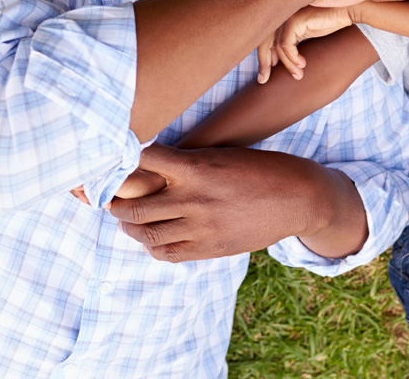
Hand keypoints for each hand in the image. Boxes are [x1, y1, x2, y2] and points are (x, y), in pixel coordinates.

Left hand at [109, 143, 365, 261]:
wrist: (298, 198)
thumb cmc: (261, 168)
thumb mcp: (222, 156)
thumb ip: (188, 163)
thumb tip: (151, 166)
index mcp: (196, 167)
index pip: (143, 160)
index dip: (124, 161)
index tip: (115, 160)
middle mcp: (192, 199)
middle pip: (134, 206)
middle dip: (116, 203)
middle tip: (110, 198)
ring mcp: (199, 228)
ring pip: (146, 233)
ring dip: (130, 227)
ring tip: (127, 220)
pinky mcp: (208, 249)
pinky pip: (167, 253)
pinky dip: (153, 246)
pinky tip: (153, 238)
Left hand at [257, 4, 356, 82]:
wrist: (348, 9)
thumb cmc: (330, 21)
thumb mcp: (306, 34)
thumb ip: (292, 43)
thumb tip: (276, 61)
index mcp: (282, 16)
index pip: (263, 38)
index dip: (262, 57)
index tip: (264, 76)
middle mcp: (282, 14)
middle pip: (264, 41)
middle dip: (263, 63)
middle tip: (264, 80)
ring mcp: (287, 15)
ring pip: (278, 46)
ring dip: (288, 64)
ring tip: (299, 75)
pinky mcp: (296, 20)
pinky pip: (286, 45)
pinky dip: (292, 58)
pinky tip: (303, 64)